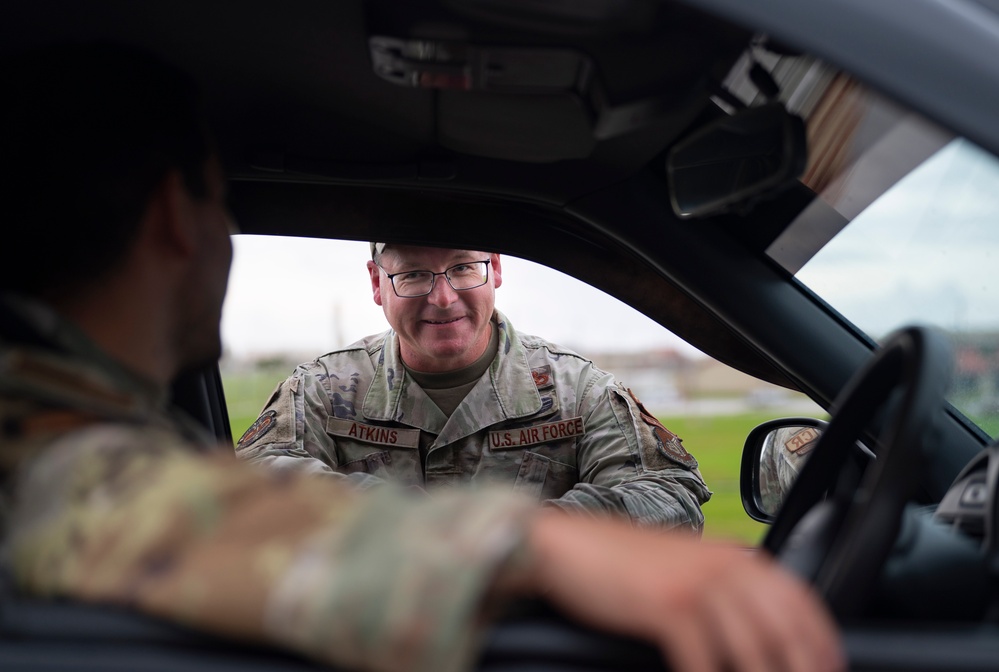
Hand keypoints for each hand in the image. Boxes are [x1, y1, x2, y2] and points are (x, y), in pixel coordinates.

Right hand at [522, 511, 843, 671]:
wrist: (568, 546)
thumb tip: (760, 630)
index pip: (799, 601)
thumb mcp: (684, 565)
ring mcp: (694, 585)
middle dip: (801, 668)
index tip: (831, 670)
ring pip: (750, 649)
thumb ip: (724, 587)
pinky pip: (702, 660)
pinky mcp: (664, 606)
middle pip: (784, 630)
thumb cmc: (623, 564)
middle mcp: (723, 566)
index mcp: (734, 557)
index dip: (822, 643)